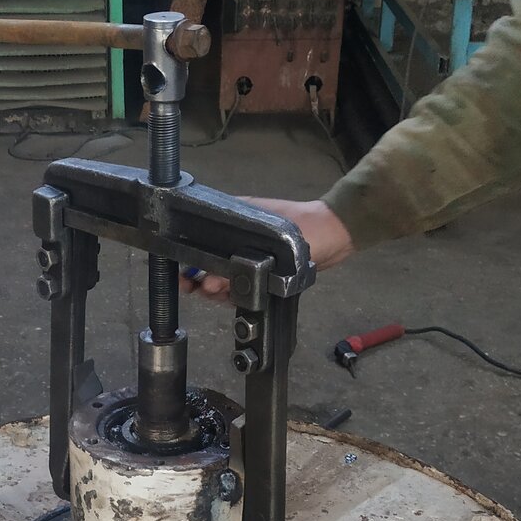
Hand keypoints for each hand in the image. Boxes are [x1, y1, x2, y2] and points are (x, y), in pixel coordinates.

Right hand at [178, 199, 354, 301]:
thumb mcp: (267, 234)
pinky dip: (234, 294)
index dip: (191, 260)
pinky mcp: (261, 272)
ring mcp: (250, 256)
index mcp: (234, 221)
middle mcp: (238, 238)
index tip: (187, 276)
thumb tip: (210, 274)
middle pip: (209, 263)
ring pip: (223, 277)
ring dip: (216, 289)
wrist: (333, 237)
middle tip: (201, 289)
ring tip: (216, 294)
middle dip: (201, 279)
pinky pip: (240, 286)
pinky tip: (231, 299)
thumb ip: (240, 255)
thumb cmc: (303, 228)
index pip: (202, 241)